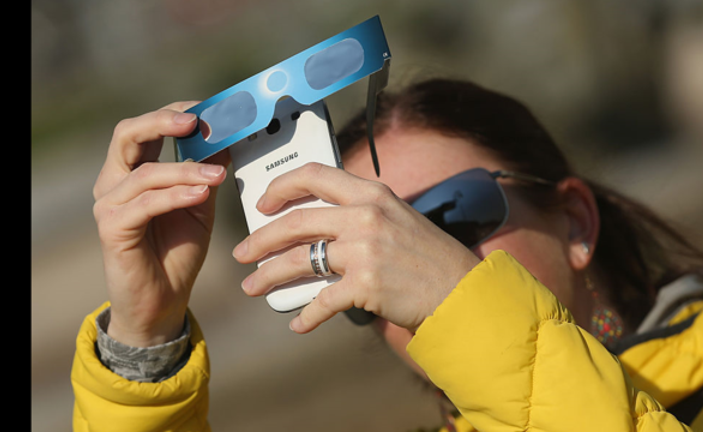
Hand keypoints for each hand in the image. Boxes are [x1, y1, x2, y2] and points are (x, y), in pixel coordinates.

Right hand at [93, 102, 229, 346]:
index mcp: (133, 172)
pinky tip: (202, 192)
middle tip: (198, 121)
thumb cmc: (178, 251)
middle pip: (127, 134)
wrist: (164, 301)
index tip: (208, 109)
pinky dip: (176, 195)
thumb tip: (227, 138)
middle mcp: (114, 183)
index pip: (145, 128)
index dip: (173, 113)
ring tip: (217, 174)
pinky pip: (146, 204)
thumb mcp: (200, 205)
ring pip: (145, 173)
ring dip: (186, 169)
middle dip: (163, 122)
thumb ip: (207, 173)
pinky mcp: (113, 229)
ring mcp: (109, 205)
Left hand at [232, 163, 481, 333]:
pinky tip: (297, 324)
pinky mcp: (365, 286)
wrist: (460, 292)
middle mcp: (365, 216)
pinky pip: (321, 301)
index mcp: (371, 193)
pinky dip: (306, 316)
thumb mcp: (396, 217)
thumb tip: (313, 224)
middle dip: (259, 240)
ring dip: (269, 276)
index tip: (262, 203)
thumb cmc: (427, 256)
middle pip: (294, 223)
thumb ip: (359, 212)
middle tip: (242, 254)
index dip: (280, 187)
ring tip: (253, 287)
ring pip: (298, 261)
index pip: (313, 175)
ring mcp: (364, 251)